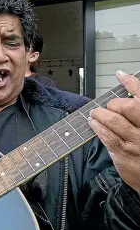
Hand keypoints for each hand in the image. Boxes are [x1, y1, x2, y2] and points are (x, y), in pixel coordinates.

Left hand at [89, 71, 139, 193]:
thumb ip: (138, 113)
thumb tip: (127, 95)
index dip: (131, 83)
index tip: (121, 76)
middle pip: (126, 107)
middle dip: (113, 104)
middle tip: (109, 106)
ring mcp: (135, 142)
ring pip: (113, 120)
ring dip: (100, 114)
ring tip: (96, 114)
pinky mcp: (123, 154)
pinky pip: (106, 136)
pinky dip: (97, 127)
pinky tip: (94, 124)